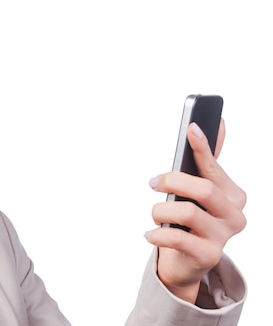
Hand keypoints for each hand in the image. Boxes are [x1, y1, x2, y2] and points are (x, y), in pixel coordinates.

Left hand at [145, 119, 246, 302]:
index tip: (191, 128)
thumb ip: (207, 160)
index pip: (214, 168)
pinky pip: (176, 238)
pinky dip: (157, 234)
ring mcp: (223, 237)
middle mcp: (234, 215)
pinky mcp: (208, 256)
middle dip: (172, 181)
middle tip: (153, 183)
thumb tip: (218, 122)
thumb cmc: (191, 219)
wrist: (186, 261)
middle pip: (203, 189)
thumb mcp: (197, 190)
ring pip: (187, 212)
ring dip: (161, 211)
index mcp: (233, 195)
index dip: (202, 148)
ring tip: (155, 215)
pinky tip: (150, 235)